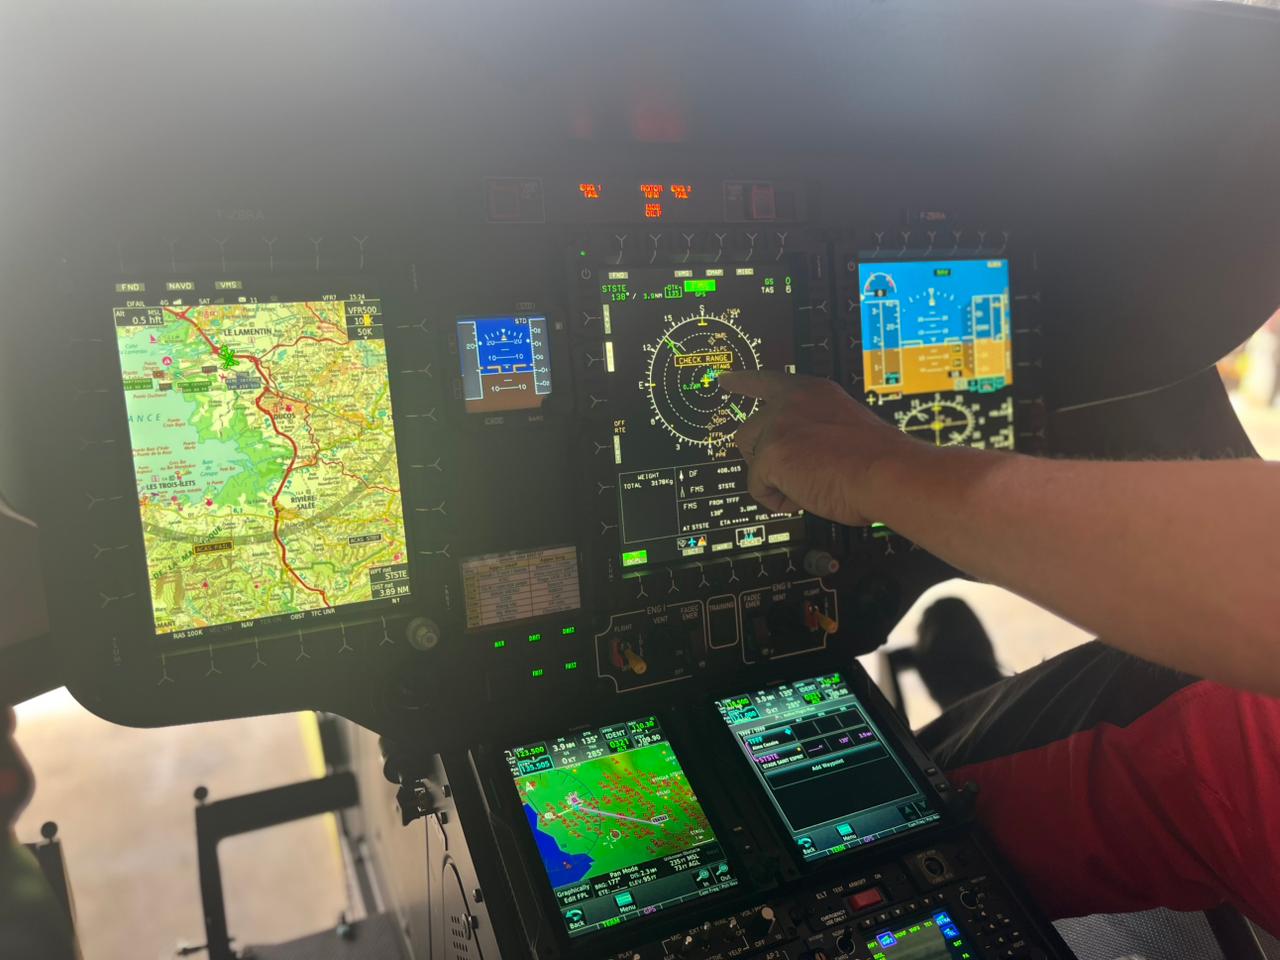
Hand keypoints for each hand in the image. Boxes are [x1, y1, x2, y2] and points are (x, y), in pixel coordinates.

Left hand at [718, 371, 913, 525]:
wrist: (889, 472)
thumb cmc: (878, 460)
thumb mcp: (842, 429)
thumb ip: (813, 430)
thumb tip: (797, 455)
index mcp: (811, 392)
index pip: (767, 381)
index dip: (742, 382)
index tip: (724, 379)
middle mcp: (789, 402)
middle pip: (748, 432)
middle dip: (762, 458)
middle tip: (794, 474)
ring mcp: (777, 425)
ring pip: (751, 461)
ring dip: (774, 479)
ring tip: (811, 483)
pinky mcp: (770, 453)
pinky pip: (758, 489)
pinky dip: (779, 501)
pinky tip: (807, 495)